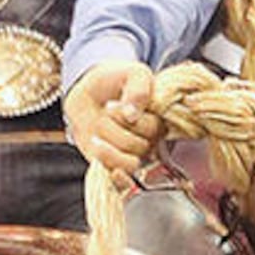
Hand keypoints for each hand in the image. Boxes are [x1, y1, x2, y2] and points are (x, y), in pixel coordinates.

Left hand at [63, 60, 159, 174]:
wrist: (90, 89)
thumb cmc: (118, 81)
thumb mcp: (133, 73)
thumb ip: (139, 89)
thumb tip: (132, 115)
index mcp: (163, 123)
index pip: (153, 130)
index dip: (129, 117)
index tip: (112, 102)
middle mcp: (152, 144)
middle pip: (139, 146)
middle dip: (115, 124)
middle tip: (106, 109)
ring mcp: (135, 157)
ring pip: (127, 162)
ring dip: (106, 140)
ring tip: (98, 125)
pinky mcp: (115, 166)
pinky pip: (120, 180)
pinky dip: (110, 165)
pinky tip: (98, 148)